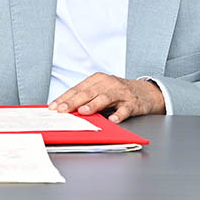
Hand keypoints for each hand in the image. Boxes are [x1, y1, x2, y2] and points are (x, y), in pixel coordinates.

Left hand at [50, 73, 165, 122]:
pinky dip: (119, 114)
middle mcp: (108, 83)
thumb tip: (64, 109)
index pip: (77, 89)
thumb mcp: (101, 90)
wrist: (146, 92)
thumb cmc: (118, 92)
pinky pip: (125, 109)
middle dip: (74, 101)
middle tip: (63, 110)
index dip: (65, 98)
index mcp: (97, 79)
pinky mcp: (133, 103)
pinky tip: (113, 120)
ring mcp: (121, 92)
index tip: (53, 106)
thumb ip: (86, 98)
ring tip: (84, 111)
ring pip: (105, 98)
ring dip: (93, 105)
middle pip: (88, 92)